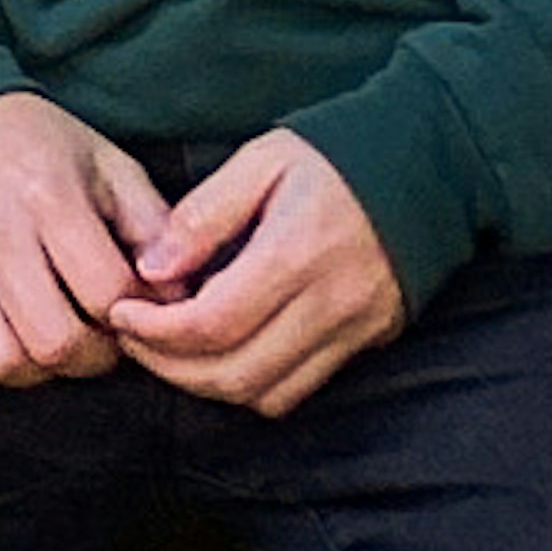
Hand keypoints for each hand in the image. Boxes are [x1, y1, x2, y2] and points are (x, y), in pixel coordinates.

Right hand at [0, 95, 175, 395]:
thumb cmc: (36, 145)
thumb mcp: (109, 165)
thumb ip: (152, 225)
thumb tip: (180, 292)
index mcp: (48, 200)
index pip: (107, 294)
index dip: (138, 315)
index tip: (137, 308)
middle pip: (54, 343)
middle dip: (92, 354)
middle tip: (98, 333)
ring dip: (35, 369)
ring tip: (49, 339)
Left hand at [102, 129, 402, 418]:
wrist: (430, 165)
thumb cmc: (335, 155)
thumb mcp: (262, 160)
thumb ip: (203, 216)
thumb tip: (150, 269)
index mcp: (297, 252)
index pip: (212, 324)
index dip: (154, 332)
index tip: (121, 314)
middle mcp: (330, 302)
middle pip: (234, 374)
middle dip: (170, 368)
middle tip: (135, 338)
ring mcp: (355, 330)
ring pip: (265, 395)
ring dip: (208, 384)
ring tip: (172, 350)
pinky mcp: (367, 342)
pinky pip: (298, 390)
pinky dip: (252, 386)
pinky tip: (226, 353)